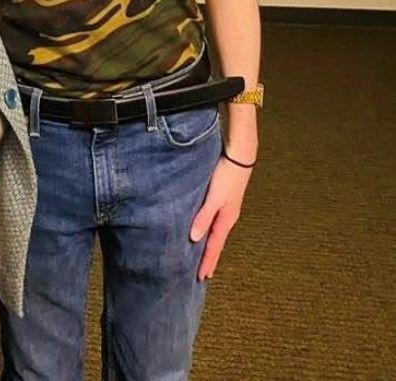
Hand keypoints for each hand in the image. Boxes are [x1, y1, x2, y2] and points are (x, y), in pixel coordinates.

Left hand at [189, 155, 253, 279]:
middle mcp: (227, 217)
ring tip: (201, 256)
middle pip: (216, 242)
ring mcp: (226, 208)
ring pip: (215, 232)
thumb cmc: (227, 175)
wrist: (240, 155)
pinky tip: (204, 229)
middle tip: (202, 275)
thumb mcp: (214, 197)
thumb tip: (193, 238)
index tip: (201, 278)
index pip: (214, 246)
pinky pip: (214, 221)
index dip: (207, 261)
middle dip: (209, 258)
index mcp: (226, 220)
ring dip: (208, 245)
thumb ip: (204, 216)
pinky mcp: (223, 198)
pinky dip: (209, 230)